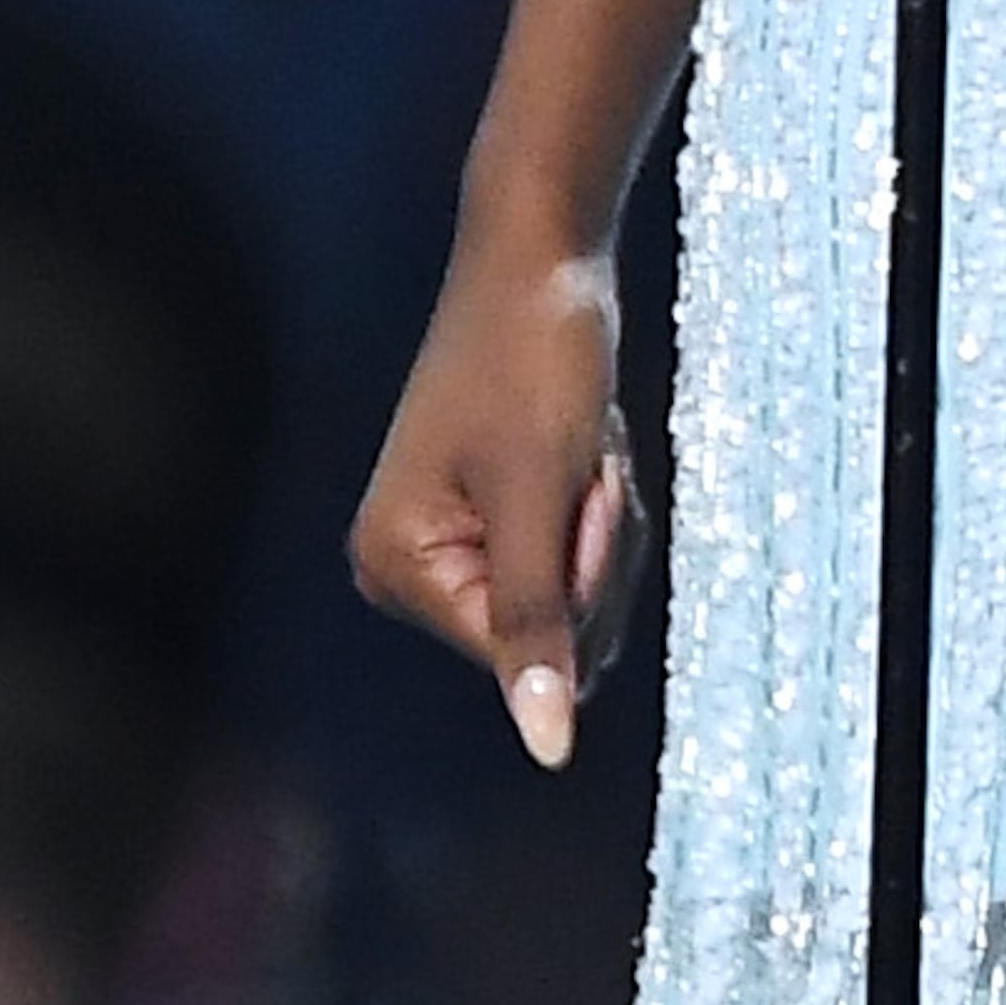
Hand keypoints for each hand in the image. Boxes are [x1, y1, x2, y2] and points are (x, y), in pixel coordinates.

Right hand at [350, 241, 645, 773]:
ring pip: (584, 600)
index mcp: (397, 568)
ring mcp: (456, 545)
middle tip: (582, 459)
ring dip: (609, 525)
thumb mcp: (544, 495)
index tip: (575, 484)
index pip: (525, 652)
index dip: (580, 575)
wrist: (544, 254)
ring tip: (582, 445)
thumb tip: (549, 750)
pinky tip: (586, 446)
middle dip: (598, 551)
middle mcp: (412, 569)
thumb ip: (539, 625)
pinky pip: (584, 560)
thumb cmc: (534, 357)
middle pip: (558, 635)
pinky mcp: (499, 520)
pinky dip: (606, 509)